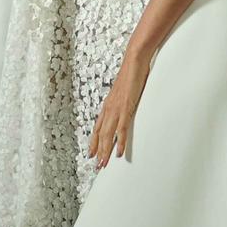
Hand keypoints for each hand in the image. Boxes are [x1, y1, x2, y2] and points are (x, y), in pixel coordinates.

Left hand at [88, 46, 153, 167]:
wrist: (134, 61)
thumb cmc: (131, 73)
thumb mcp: (124, 90)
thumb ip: (122, 100)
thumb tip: (124, 106)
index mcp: (108, 105)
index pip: (98, 127)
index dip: (94, 141)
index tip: (92, 153)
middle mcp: (109, 108)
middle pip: (101, 134)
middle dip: (98, 151)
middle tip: (97, 166)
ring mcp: (117, 108)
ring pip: (108, 135)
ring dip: (105, 151)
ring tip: (104, 164)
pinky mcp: (126, 107)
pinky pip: (122, 129)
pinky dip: (119, 142)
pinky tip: (118, 152)